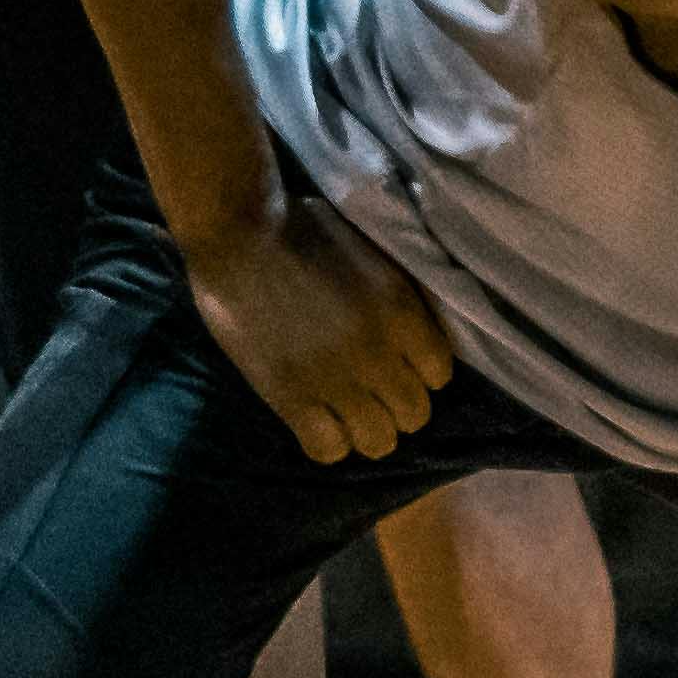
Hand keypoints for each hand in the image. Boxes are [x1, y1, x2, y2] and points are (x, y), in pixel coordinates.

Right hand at [180, 184, 452, 461]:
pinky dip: (327, 442)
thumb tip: (410, 331)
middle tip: (371, 391)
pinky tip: (316, 421)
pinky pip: (328, 450)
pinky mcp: (292, 397)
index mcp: (401, 310)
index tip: (399, 365)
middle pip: (414, 414)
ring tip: (346, 413)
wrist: (238, 232)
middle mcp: (377, 351)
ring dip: (366, 430)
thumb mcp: (371, 252)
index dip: (419, 373)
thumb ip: (396, 296)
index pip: (440, 373)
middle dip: (396, 406)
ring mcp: (335, 379)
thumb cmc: (300, 227)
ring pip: (379, 441)